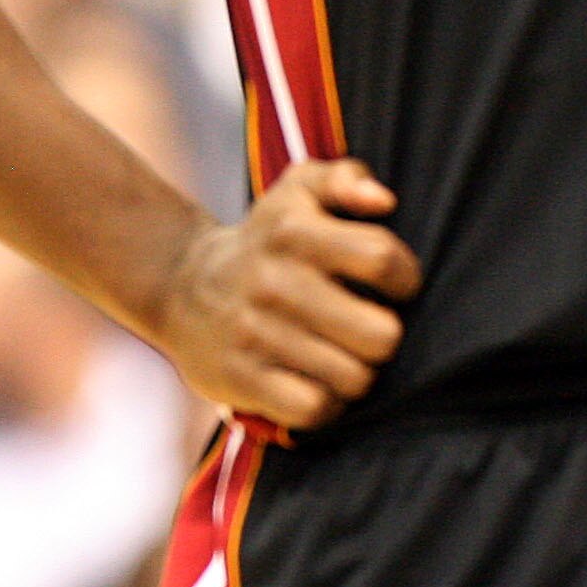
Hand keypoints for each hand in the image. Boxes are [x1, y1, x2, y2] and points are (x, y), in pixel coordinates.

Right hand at [150, 158, 418, 429]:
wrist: (182, 286)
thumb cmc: (267, 237)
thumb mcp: (298, 189)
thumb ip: (345, 178)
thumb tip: (383, 200)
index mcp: (296, 231)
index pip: (382, 259)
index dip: (405, 278)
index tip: (395, 286)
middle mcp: (274, 283)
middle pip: (381, 334)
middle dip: (385, 336)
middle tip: (369, 329)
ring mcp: (254, 335)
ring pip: (354, 377)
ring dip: (358, 372)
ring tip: (344, 355)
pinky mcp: (239, 379)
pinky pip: (314, 408)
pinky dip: (327, 403)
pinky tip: (320, 383)